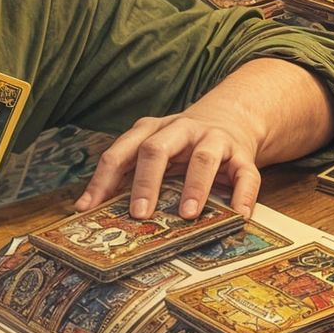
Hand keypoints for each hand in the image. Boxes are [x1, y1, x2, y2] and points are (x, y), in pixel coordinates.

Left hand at [73, 109, 265, 219]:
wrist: (232, 116)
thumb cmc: (183, 145)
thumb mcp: (155, 150)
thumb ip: (132, 174)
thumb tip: (96, 212)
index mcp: (151, 130)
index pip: (120, 152)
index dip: (102, 180)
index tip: (87, 209)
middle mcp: (181, 130)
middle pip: (157, 149)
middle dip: (145, 182)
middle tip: (139, 214)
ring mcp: (213, 140)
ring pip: (204, 158)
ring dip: (195, 187)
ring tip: (187, 215)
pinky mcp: (242, 155)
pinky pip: (245, 175)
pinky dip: (242, 196)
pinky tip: (238, 216)